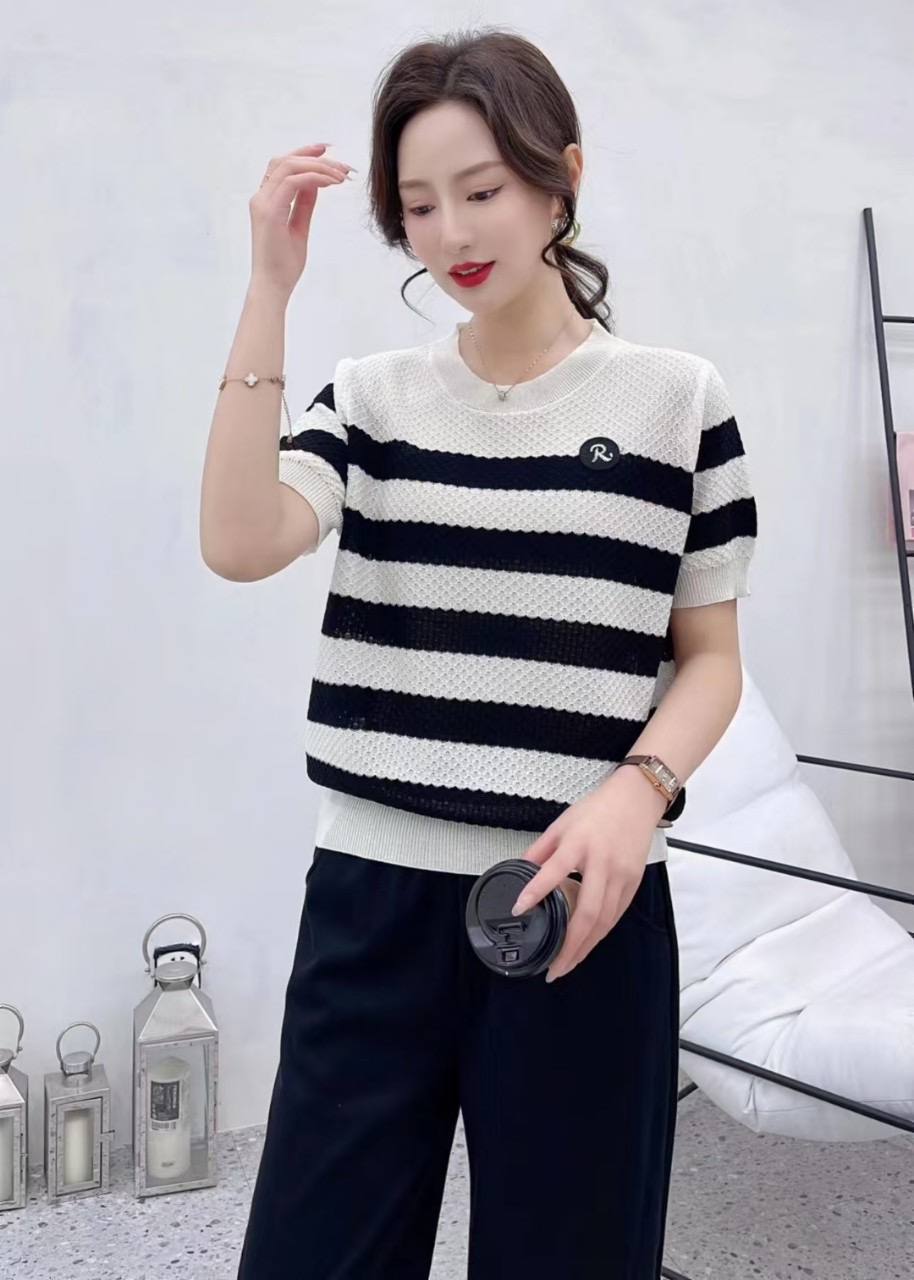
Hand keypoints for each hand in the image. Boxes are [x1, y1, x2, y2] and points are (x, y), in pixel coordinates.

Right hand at [248, 143, 355, 298]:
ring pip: (288, 166)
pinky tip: (331, 183)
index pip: (283, 166)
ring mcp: (263, 203)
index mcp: (266, 200)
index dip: (304, 154)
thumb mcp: (299, 228)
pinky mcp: (269, 212)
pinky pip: (293, 182)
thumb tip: (315, 183)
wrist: (273, 287)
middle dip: (314, 156)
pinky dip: (314, 178)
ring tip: (340, 175)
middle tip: (340, 164)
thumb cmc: (283, 265)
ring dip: (317, 166)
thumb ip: (304, 204)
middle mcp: (261, 198)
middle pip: (284, 160)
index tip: (327, 151)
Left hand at [510, 773, 663, 981]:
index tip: (519, 908)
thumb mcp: (562, 824)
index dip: (536, 891)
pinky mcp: (633, 883)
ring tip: (567, 964)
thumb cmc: (598, 810)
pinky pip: (616, 915)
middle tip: (553, 968)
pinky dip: (600, 933)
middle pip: (587, 912)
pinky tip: (587, 945)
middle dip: (570, 946)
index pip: (554, 870)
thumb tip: (519, 869)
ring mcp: (621, 875)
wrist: (637, 800)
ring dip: (585, 947)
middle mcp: (602, 863)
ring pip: (604, 921)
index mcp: (579, 844)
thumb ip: (540, 850)